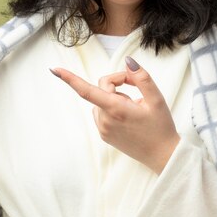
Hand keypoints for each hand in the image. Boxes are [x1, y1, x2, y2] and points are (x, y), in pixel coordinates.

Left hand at [51, 56, 179, 173]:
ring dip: (116, 97)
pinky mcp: (104, 135)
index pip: (87, 90)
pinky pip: (102, 112)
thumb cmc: (161, 127)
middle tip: (137, 88)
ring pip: (102, 100)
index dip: (69, 79)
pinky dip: (113, 108)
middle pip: (102, 88)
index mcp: (115, 109)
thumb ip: (141, 77)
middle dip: (118, 83)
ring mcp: (103, 129)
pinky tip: (129, 117)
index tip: (54, 70)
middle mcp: (105, 120)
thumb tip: (128, 61)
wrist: (162, 155)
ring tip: (135, 108)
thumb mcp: (156, 99)